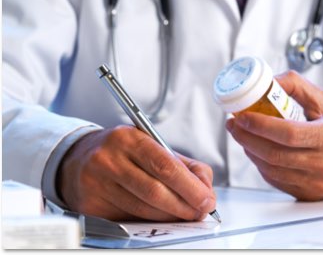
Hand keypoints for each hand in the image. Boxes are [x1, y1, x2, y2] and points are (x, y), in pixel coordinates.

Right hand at [57, 125, 215, 220]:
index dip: (190, 187)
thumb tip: (205, 187)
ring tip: (184, 215)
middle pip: (155, 191)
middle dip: (184, 206)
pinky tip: (160, 218)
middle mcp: (110, 159)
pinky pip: (128, 220)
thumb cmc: (121, 152)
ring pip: (143, 210)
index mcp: (129, 138)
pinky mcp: (91, 205)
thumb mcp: (151, 145)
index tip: (207, 199)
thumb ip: (183, 164)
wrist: (78, 158)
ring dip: (170, 217)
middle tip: (200, 212)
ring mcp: (97, 184)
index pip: (165, 166)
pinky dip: (150, 222)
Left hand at [226, 71, 322, 200]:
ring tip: (242, 135)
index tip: (241, 116)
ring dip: (250, 151)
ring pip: (271, 169)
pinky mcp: (308, 195)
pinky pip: (276, 180)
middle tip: (234, 124)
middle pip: (273, 154)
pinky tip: (257, 151)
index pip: (288, 134)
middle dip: (246, 138)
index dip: (259, 125)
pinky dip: (261, 165)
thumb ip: (297, 87)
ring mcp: (315, 183)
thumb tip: (269, 80)